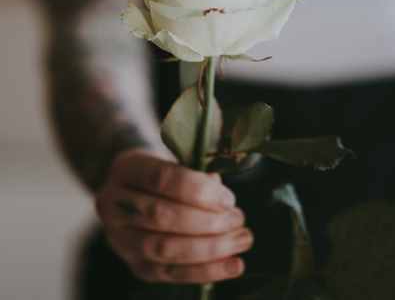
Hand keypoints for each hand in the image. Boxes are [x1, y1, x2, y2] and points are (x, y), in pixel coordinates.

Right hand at [95, 147, 252, 283]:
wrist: (135, 191)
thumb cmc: (163, 171)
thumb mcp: (175, 159)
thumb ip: (195, 172)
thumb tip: (219, 192)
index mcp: (124, 168)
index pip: (160, 178)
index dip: (197, 190)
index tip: (228, 199)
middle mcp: (113, 204)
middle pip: (161, 216)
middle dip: (207, 221)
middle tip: (238, 219)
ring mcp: (120, 239)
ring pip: (165, 249)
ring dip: (210, 248)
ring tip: (241, 239)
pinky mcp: (134, 266)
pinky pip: (171, 274)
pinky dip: (206, 271)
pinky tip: (233, 265)